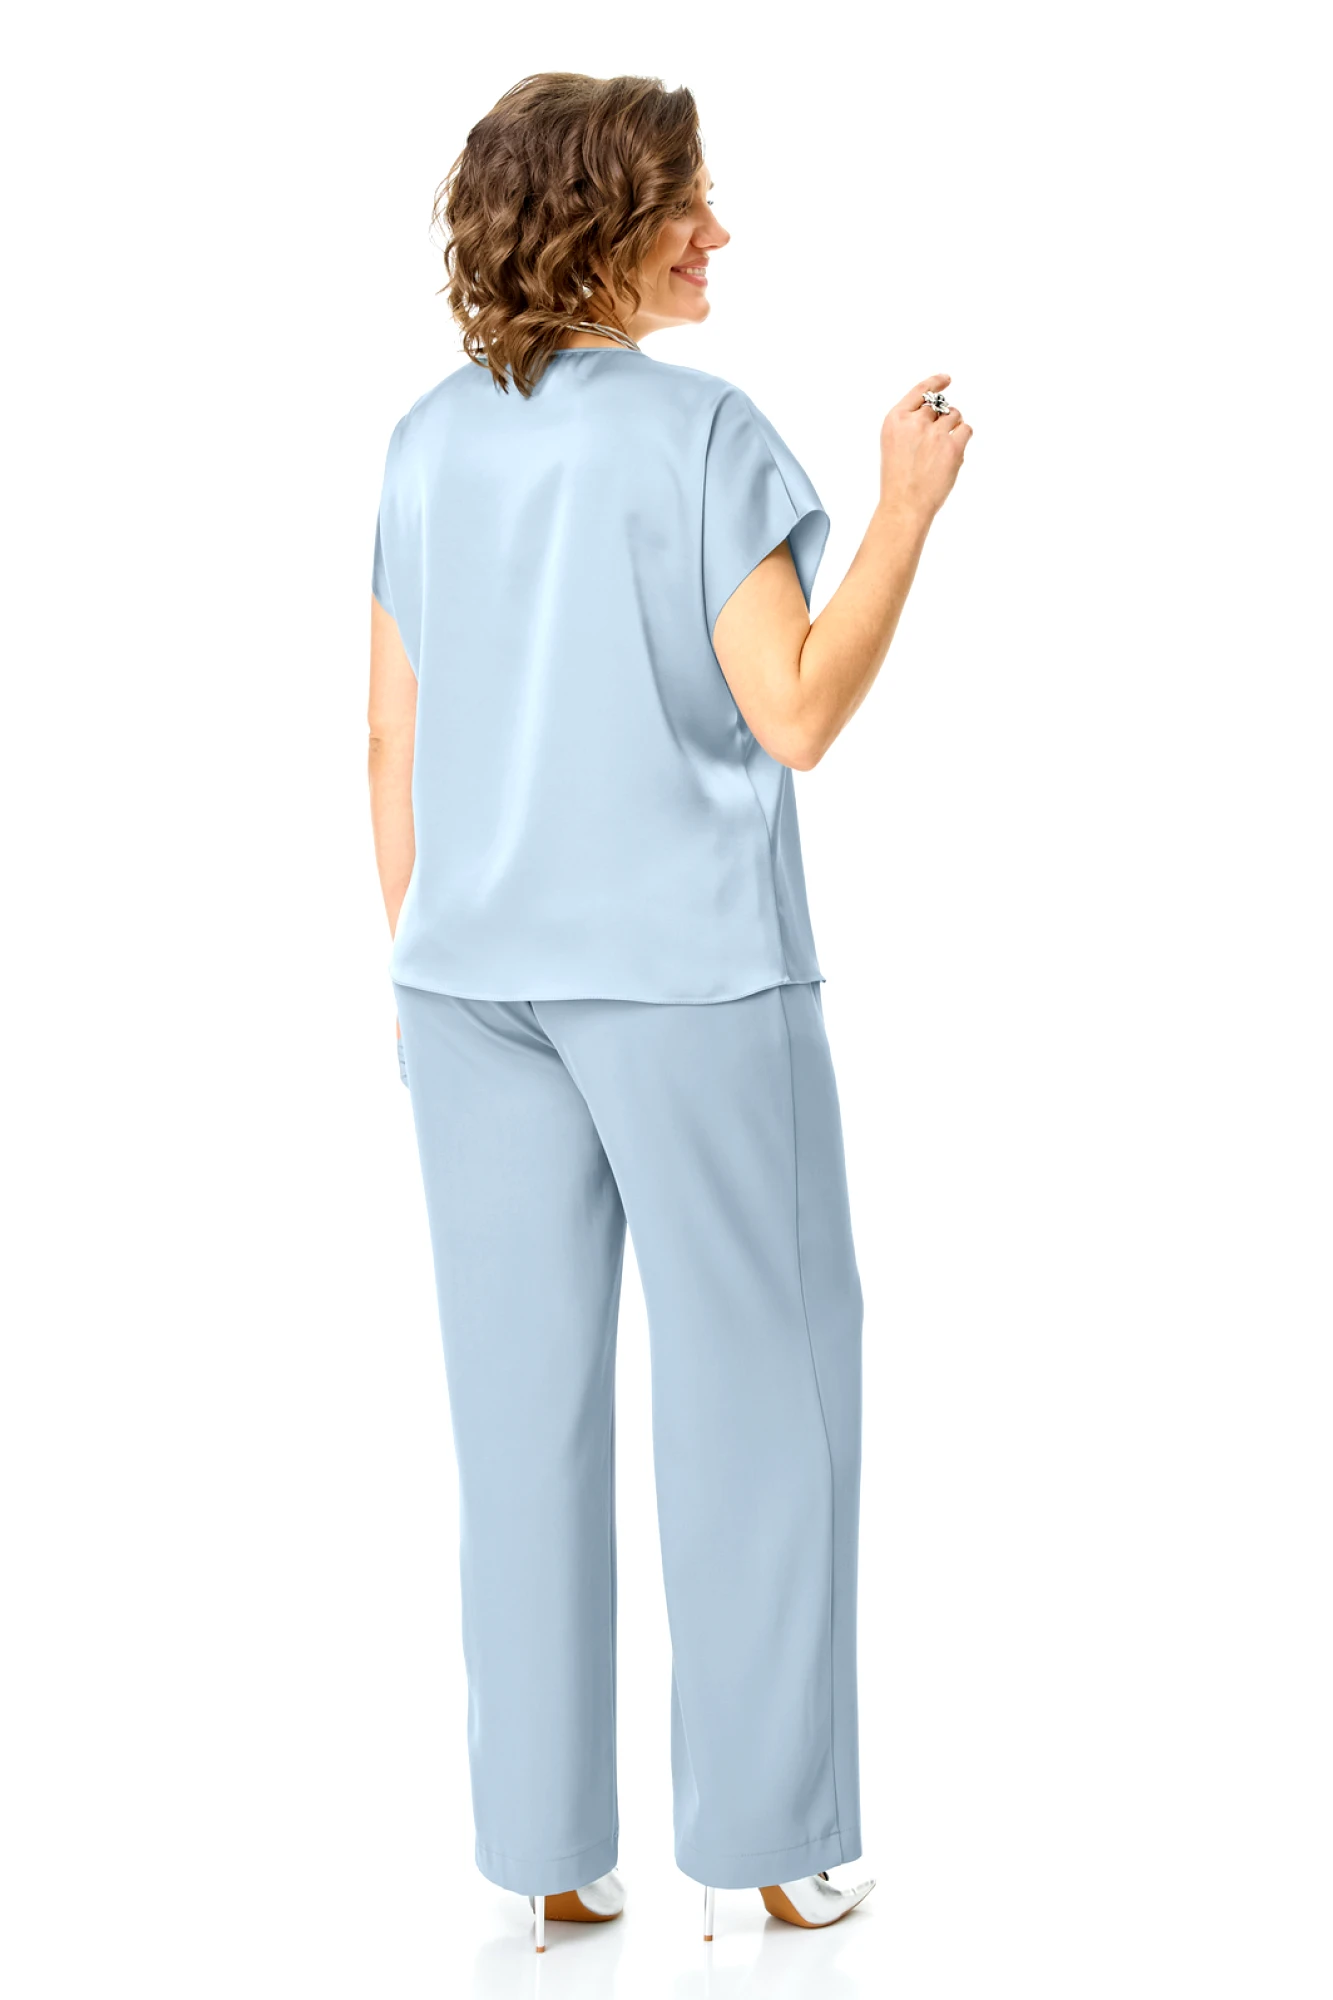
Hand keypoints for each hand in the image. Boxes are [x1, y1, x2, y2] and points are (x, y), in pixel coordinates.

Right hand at [879, 374, 972, 520]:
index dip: (935, 382)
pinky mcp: (952, 446)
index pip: (919, 391)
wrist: (905, 505)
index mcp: (895, 420)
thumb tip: (935, 414)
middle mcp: (914, 422)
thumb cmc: (897, 480)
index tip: (946, 379)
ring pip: (955, 414)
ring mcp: (934, 433)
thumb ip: (908, 425)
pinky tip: (955, 449)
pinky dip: (963, 436)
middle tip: (938, 436)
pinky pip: (966, 429)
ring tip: (944, 446)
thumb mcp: (892, 445)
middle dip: (941, 416)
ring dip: (953, 426)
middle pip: (937, 405)